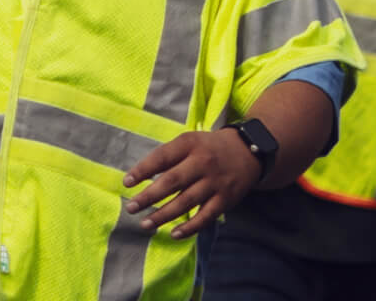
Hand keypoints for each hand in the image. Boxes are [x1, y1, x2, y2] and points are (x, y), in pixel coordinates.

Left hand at [124, 129, 257, 238]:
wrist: (249, 151)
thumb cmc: (208, 148)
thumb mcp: (188, 142)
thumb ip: (167, 156)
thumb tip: (139, 176)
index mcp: (189, 145)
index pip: (162, 158)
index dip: (143, 170)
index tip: (126, 183)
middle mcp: (202, 163)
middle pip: (172, 181)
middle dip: (149, 197)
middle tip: (131, 208)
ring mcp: (215, 182)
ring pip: (186, 202)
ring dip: (164, 215)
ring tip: (145, 224)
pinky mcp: (226, 199)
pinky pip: (206, 216)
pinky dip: (190, 227)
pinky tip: (174, 234)